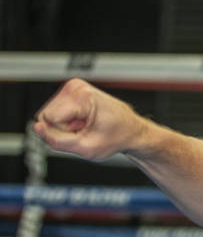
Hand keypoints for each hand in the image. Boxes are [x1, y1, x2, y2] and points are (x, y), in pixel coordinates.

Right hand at [33, 78, 148, 160]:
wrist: (131, 130)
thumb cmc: (116, 137)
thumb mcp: (87, 148)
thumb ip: (58, 141)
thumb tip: (37, 128)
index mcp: (83, 97)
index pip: (49, 119)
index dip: (64, 133)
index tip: (83, 132)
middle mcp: (76, 87)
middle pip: (46, 115)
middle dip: (63, 129)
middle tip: (86, 130)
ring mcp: (73, 87)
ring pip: (48, 114)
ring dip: (65, 125)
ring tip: (86, 125)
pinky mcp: (71, 91)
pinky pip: (54, 111)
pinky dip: (67, 120)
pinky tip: (83, 120)